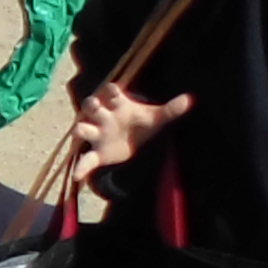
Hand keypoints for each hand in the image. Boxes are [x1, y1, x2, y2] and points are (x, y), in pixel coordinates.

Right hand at [70, 80, 194, 174]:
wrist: (134, 142)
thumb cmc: (141, 124)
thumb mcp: (157, 118)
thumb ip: (171, 109)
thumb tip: (190, 99)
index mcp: (118, 106)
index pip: (110, 92)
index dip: (110, 91)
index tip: (115, 90)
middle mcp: (104, 117)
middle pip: (91, 105)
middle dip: (91, 105)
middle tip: (95, 106)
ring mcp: (98, 134)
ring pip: (82, 128)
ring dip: (81, 129)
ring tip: (80, 132)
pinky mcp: (97, 153)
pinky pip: (86, 159)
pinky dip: (81, 167)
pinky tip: (78, 176)